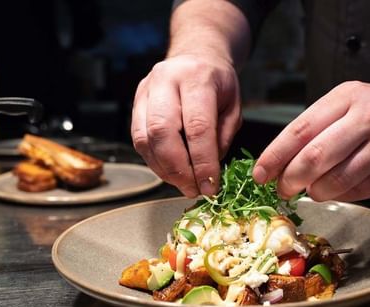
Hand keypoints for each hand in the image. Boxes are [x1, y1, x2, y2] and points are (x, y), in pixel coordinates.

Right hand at [131, 54, 240, 196]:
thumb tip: (208, 172)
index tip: (210, 186)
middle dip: (178, 169)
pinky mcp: (135, 103)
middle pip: (162, 132)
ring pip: (144, 138)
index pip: (197, 126)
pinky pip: (138, 140)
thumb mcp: (234, 106)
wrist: (196, 55)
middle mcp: (165, 80)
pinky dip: (155, 162)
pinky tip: (171, 172)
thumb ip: (222, 137)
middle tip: (193, 189)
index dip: (203, 162)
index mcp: (196, 78)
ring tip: (183, 184)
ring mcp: (145, 90)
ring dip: (164, 169)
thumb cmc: (218, 83)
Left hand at [253, 81, 369, 201]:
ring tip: (312, 190)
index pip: (300, 130)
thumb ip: (318, 129)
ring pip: (336, 178)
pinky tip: (337, 189)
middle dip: (291, 179)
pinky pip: (358, 190)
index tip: (260, 174)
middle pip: (315, 156)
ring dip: (316, 191)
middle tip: (282, 189)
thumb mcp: (349, 105)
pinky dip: (340, 195)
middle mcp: (366, 116)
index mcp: (345, 96)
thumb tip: (280, 164)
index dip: (275, 156)